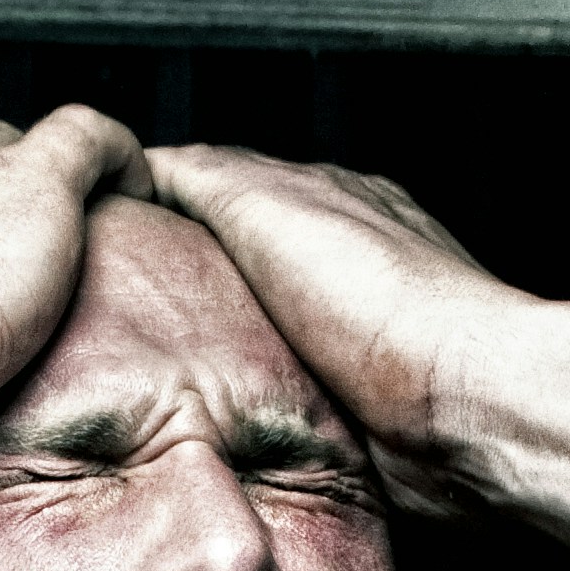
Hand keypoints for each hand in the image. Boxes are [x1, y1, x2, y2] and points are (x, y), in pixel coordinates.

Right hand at [125, 142, 521, 512]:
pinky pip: (290, 392)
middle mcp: (350, 259)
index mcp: (329, 197)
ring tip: (159, 366)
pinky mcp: (366, 403)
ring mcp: (360, 334)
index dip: (164, 204)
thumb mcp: (271, 206)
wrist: (462, 409)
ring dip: (221, 344)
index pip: (226, 184)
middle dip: (187, 280)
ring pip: (265, 329)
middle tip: (119, 308)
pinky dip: (256, 396)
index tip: (107, 233)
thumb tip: (148, 160)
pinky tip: (226, 410)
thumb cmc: (383, 304)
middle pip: (244, 260)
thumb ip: (209, 174)